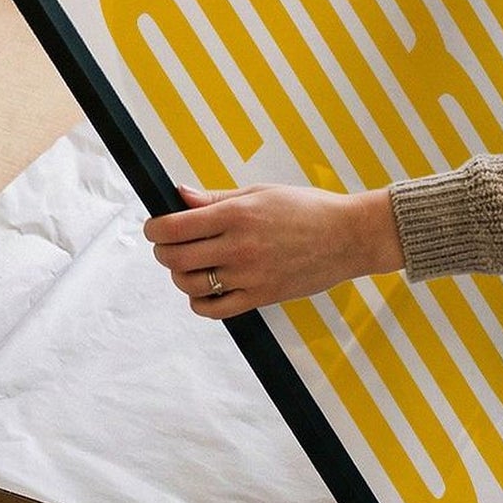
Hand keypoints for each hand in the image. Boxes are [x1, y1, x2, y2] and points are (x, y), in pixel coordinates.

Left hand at [145, 183, 404, 318]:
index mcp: (236, 214)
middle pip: (175, 257)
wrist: (348, 236)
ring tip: (189, 265)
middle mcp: (239, 246)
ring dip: (179, 275)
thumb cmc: (306, 207)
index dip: (154, 229)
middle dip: (162, 251)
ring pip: (189, 284)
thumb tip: (179, 194)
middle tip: (167, 246)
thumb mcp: (260, 192)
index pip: (174, 227)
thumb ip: (216, 198)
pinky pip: (214, 309)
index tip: (155, 228)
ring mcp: (249, 275)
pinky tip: (203, 289)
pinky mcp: (261, 297)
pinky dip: (199, 301)